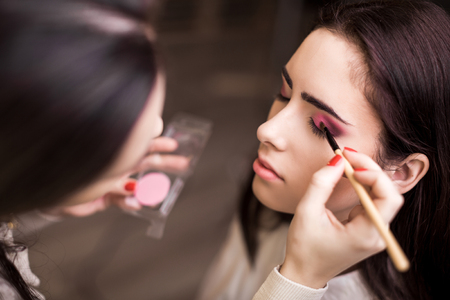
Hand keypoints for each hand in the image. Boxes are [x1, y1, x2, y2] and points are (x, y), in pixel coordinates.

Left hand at [41, 137, 189, 217]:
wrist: (49, 184)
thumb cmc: (72, 159)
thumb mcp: (105, 149)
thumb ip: (127, 143)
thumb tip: (151, 135)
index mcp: (116, 147)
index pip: (143, 142)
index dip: (159, 143)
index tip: (174, 144)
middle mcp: (116, 162)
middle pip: (148, 162)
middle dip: (167, 163)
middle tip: (185, 164)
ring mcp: (112, 180)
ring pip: (140, 183)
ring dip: (152, 188)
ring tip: (161, 193)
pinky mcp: (105, 198)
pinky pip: (124, 201)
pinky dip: (131, 201)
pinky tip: (135, 201)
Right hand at [280, 149, 403, 288]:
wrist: (304, 273)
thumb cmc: (304, 248)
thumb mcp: (307, 212)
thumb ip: (321, 183)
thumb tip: (337, 161)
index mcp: (366, 234)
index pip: (388, 198)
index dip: (373, 175)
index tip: (350, 163)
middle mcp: (377, 235)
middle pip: (388, 193)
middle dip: (369, 170)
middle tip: (347, 156)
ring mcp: (375, 234)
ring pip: (381, 196)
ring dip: (366, 176)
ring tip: (346, 163)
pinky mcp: (368, 231)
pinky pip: (372, 202)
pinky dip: (362, 186)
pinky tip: (349, 178)